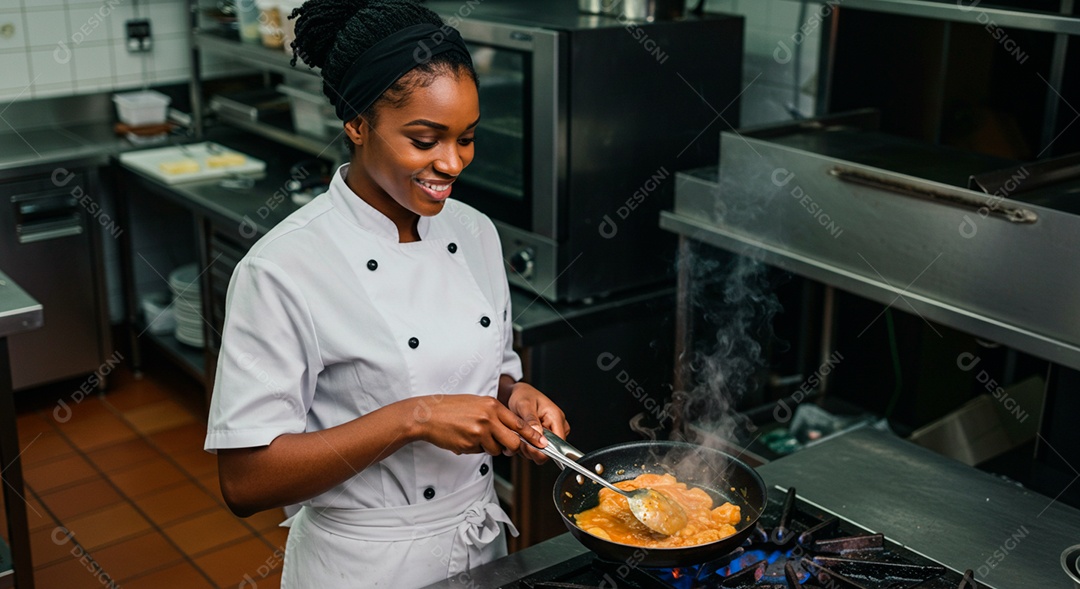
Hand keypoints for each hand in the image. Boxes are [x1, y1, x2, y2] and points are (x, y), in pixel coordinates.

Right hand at [412, 394, 545, 456]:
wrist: (428, 415)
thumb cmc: (451, 408)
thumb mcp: (477, 403)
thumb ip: (495, 414)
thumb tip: (511, 429)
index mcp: (493, 405)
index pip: (520, 423)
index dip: (532, 436)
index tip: (542, 443)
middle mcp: (489, 418)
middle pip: (514, 442)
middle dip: (512, 448)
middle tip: (504, 446)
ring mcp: (480, 431)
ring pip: (497, 450)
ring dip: (490, 448)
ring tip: (475, 436)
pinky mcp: (470, 444)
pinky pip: (481, 452)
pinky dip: (476, 449)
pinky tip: (465, 438)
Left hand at [505, 382, 569, 464]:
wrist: (518, 395)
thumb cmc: (523, 396)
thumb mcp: (524, 405)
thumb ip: (531, 420)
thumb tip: (538, 436)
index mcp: (557, 417)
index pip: (559, 443)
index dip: (544, 449)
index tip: (528, 446)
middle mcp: (558, 427)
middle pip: (550, 450)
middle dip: (533, 449)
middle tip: (520, 439)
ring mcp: (552, 434)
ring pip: (542, 453)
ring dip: (528, 449)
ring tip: (519, 435)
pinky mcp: (544, 438)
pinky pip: (537, 451)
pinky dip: (527, 448)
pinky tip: (521, 438)